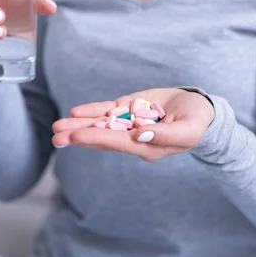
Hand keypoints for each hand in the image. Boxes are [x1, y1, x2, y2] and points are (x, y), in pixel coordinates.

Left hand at [52, 88, 214, 161]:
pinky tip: (76, 112)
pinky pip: (108, 111)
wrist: (199, 109)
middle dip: (79, 136)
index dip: (97, 139)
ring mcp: (129, 123)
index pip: (117, 143)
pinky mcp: (129, 110)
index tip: (77, 136)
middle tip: (56, 136)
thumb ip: (166, 135)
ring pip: (100, 124)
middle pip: (102, 137)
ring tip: (57, 127)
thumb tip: (139, 136)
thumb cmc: (197, 122)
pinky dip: (92, 111)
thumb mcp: (188, 129)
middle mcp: (133, 137)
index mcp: (147, 146)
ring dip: (79, 125)